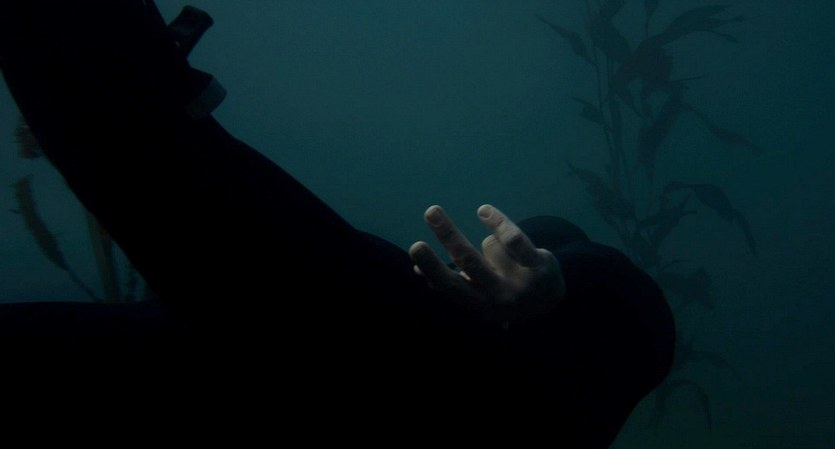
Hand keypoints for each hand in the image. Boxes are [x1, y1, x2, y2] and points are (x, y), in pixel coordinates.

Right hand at [409, 204, 565, 325]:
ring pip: (491, 244)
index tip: (415, 247)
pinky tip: (484, 212)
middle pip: (468, 260)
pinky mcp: (540, 266)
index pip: (449, 284)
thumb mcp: (476, 294)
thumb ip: (449, 281)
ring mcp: (521, 282)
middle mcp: (498, 295)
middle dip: (448, 235)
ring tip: (504, 259)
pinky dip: (498, 222)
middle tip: (431, 211)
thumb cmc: (501, 293)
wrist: (548, 301)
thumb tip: (417, 270)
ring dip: (493, 245)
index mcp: (477, 302)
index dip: (432, 266)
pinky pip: (515, 238)